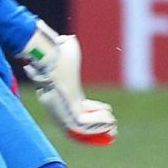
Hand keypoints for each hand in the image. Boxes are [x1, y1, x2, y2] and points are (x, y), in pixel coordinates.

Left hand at [20, 22, 116, 144]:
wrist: (53, 63)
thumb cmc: (59, 56)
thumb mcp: (66, 50)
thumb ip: (68, 46)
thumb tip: (67, 39)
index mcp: (59, 96)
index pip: (78, 109)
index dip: (94, 111)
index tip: (108, 110)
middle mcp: (58, 108)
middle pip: (80, 124)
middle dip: (98, 124)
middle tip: (113, 125)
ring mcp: (61, 115)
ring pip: (84, 127)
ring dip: (100, 125)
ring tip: (113, 124)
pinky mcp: (67, 119)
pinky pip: (85, 126)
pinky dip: (99, 124)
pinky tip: (111, 120)